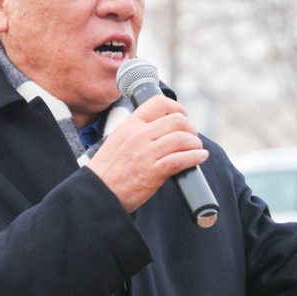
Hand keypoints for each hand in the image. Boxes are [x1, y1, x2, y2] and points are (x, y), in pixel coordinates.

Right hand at [86, 95, 208, 212]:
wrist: (97, 193)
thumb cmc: (108, 170)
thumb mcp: (118, 140)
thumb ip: (137, 131)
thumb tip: (162, 128)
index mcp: (130, 124)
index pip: (159, 102)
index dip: (177, 108)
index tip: (183, 117)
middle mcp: (139, 135)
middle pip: (177, 120)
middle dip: (190, 128)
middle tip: (191, 138)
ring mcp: (146, 153)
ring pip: (182, 138)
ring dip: (195, 144)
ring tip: (196, 150)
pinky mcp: (152, 172)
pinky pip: (180, 159)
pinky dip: (195, 157)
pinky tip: (199, 158)